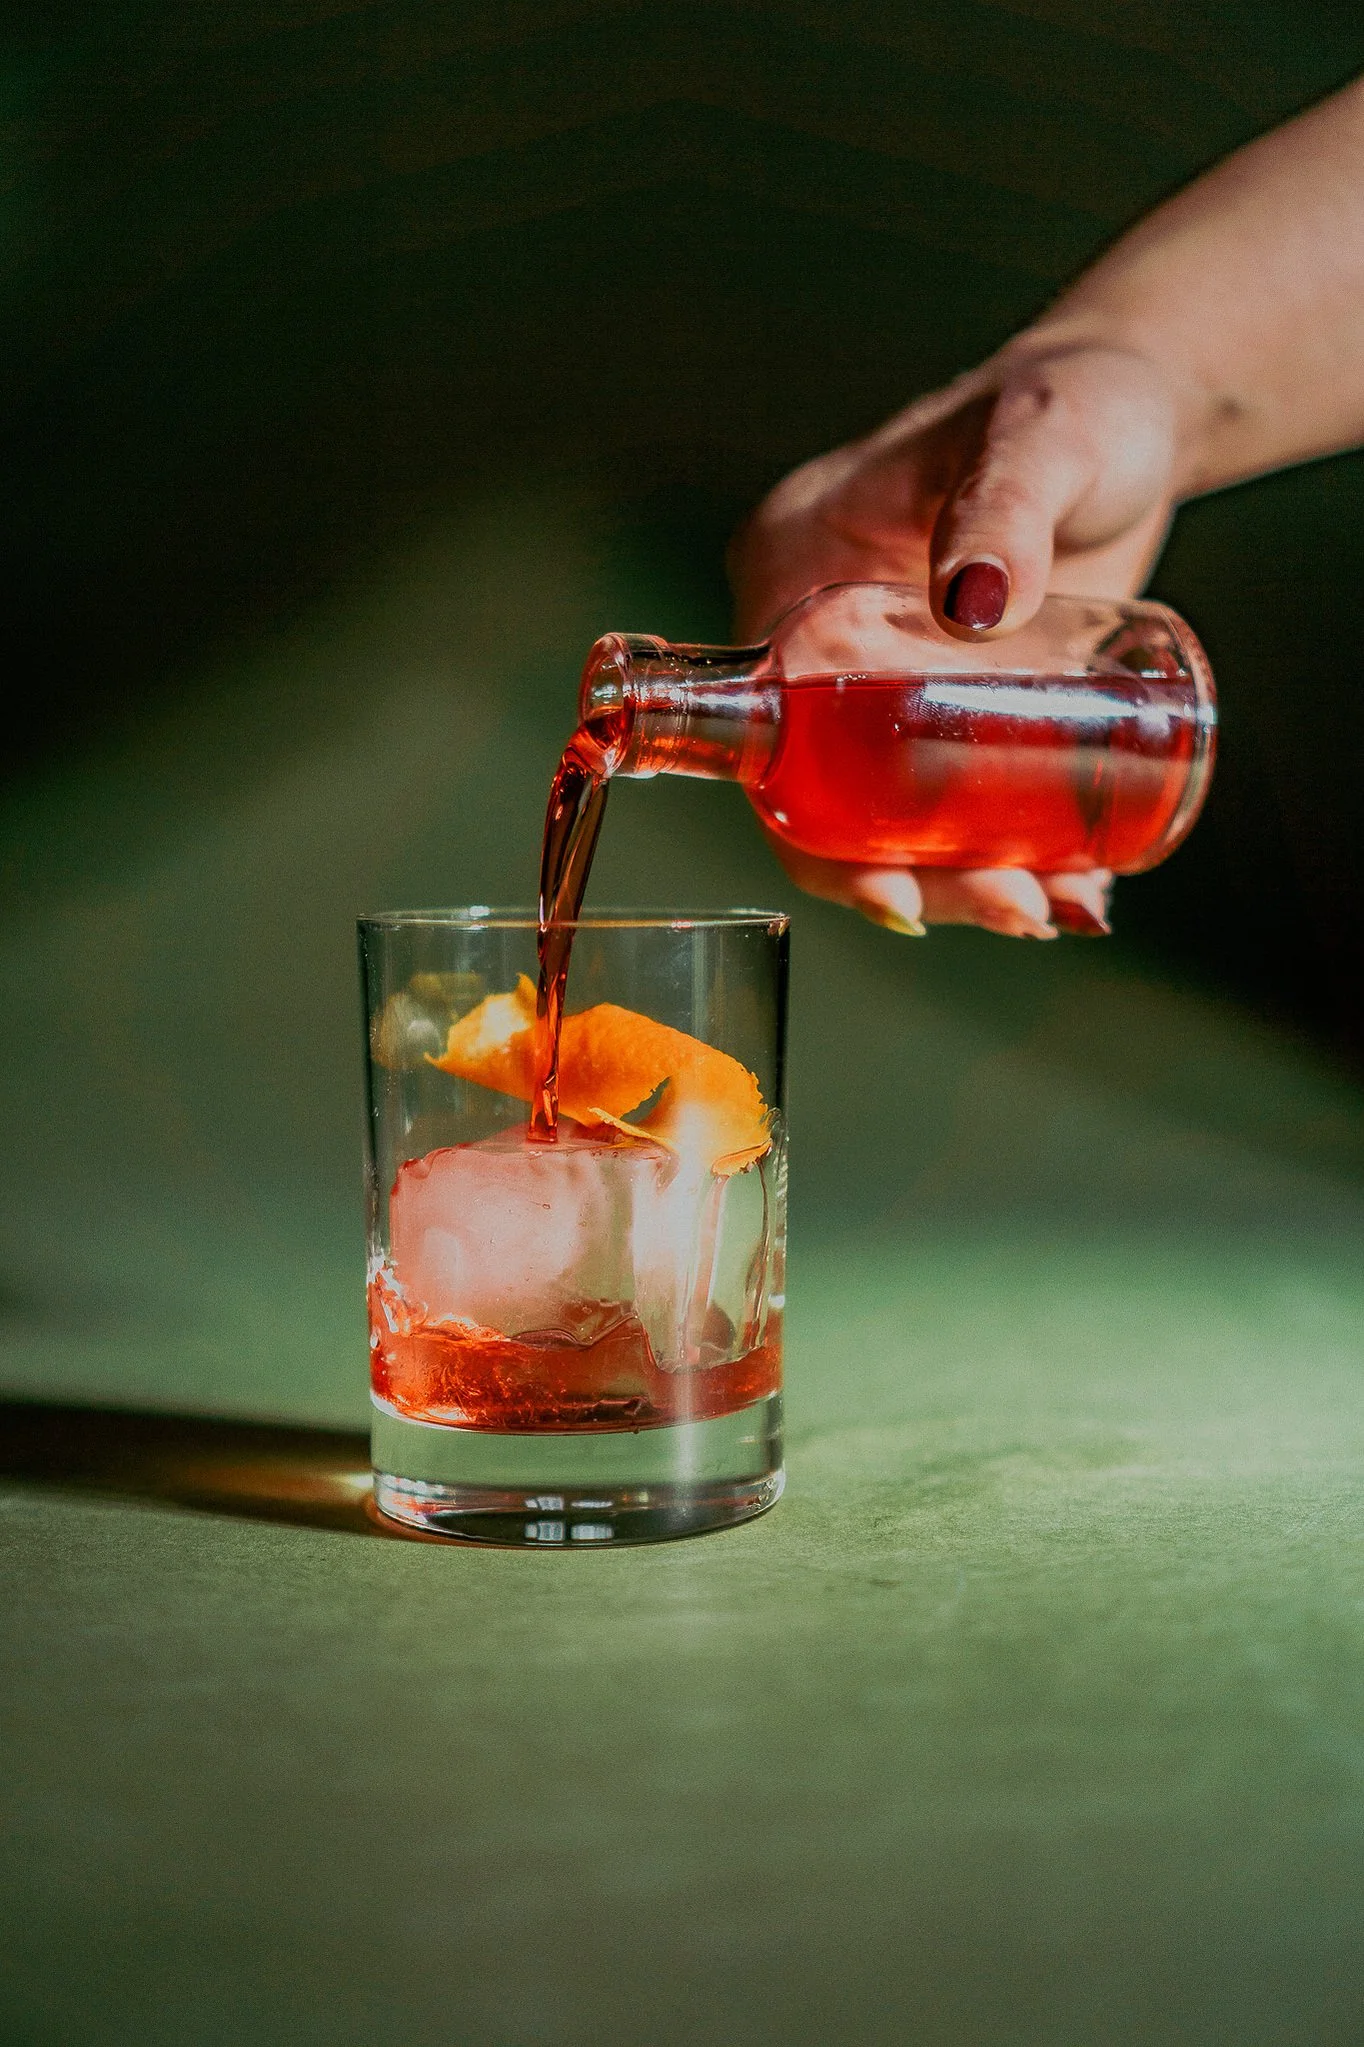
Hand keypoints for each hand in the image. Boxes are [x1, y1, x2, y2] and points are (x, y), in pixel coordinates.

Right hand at [729, 339, 1184, 935]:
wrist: (1145, 414)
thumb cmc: (1079, 401)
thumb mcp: (1039, 440)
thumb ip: (1006, 505)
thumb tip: (977, 603)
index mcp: (792, 575)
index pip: (771, 735)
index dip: (819, 835)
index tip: (898, 893)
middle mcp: (829, 645)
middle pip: (838, 802)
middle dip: (921, 876)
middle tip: (1020, 910)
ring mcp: (898, 684)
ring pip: (905, 816)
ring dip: (975, 882)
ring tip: (1063, 908)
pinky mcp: (965, 709)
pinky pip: (964, 801)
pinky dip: (1016, 854)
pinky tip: (1078, 888)